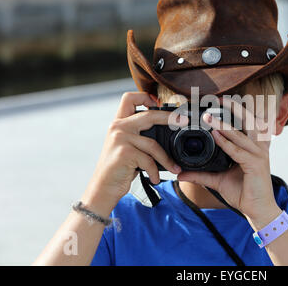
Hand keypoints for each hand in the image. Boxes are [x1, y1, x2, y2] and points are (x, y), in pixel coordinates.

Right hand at [82, 92, 186, 212]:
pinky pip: (149, 160)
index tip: (161, 103)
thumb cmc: (119, 169)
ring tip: (174, 169)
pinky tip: (156, 178)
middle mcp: (118, 127)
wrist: (103, 189)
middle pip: (149, 115)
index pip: (129, 98)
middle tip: (184, 122)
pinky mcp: (124, 152)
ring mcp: (120, 139)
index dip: (146, 97)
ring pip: (153, 144)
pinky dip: (155, 171)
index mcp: (119, 122)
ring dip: (166, 159)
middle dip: (170, 117)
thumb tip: (168, 130)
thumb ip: (140, 136)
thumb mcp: (127, 147)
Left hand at [177, 97, 280, 227]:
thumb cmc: (244, 192)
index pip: (245, 122)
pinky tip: (216, 136)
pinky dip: (227, 143)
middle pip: (249, 120)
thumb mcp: (218, 180)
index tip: (217, 101)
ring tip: (209, 117)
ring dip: (224, 124)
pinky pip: (239, 151)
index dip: (234, 110)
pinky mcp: (257, 165)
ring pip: (241, 134)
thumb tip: (180, 174)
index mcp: (253, 145)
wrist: (258, 210)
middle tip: (217, 99)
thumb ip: (201, 174)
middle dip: (234, 107)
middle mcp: (258, 147)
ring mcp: (259, 155)